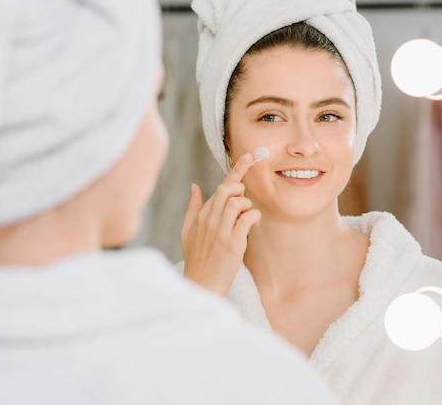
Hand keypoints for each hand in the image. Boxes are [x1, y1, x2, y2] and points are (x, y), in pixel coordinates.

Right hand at [180, 152, 260, 295]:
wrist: (200, 285)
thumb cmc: (196, 260)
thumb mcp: (187, 232)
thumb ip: (192, 208)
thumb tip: (193, 186)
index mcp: (201, 215)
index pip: (220, 186)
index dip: (237, 169)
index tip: (250, 156)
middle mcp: (209, 220)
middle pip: (228, 189)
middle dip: (242, 189)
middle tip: (244, 203)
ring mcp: (220, 231)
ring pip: (238, 202)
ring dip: (248, 206)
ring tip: (248, 219)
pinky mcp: (233, 243)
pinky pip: (247, 219)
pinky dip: (254, 218)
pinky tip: (253, 226)